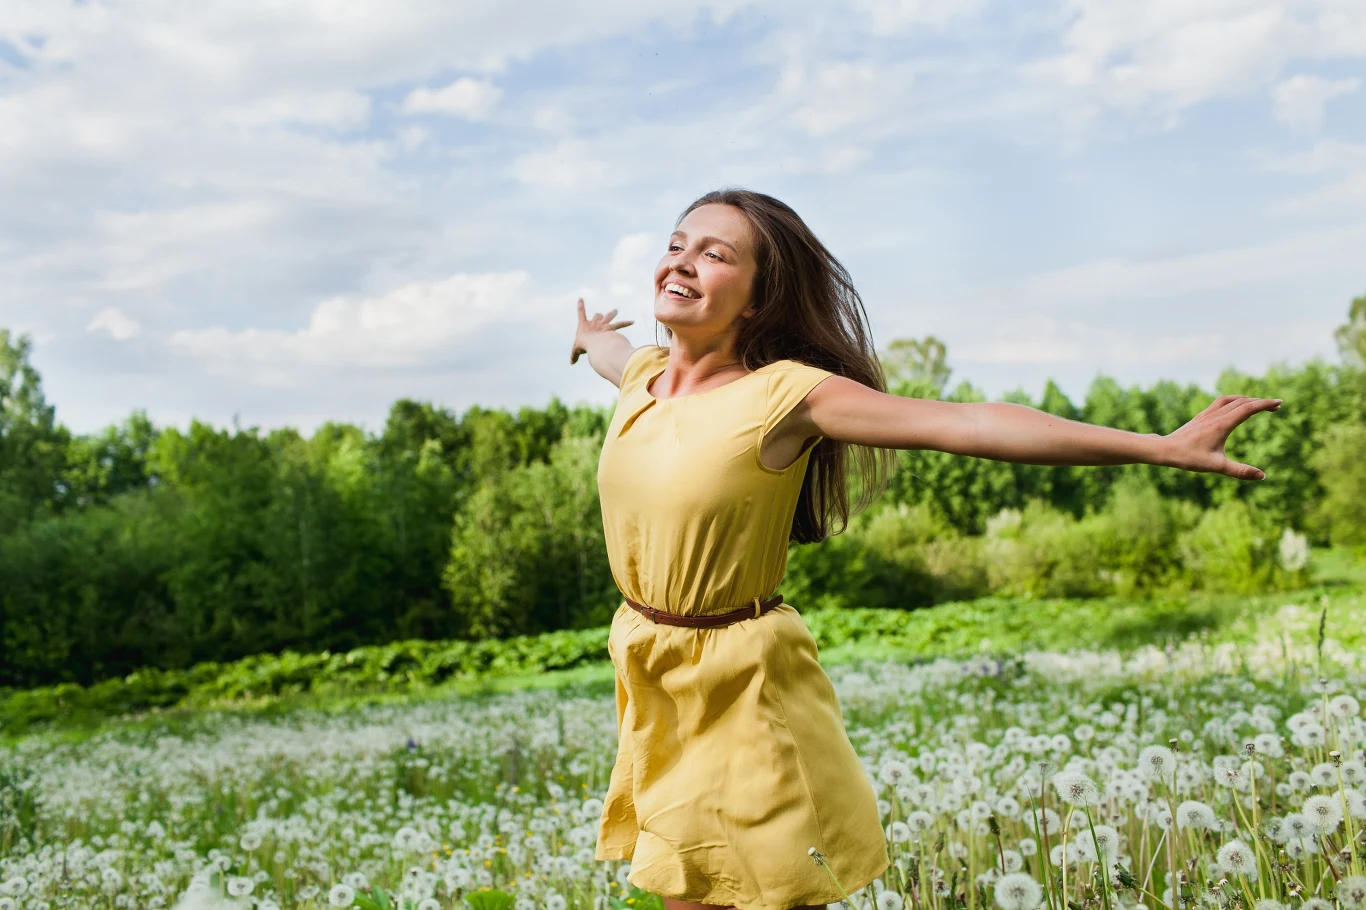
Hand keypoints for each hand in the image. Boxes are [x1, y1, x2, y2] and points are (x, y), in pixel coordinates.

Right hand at [570, 298, 632, 363]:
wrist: (593, 342)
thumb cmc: (584, 344)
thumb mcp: (576, 349)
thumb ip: (574, 355)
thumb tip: (571, 363)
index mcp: (584, 324)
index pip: (581, 312)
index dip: (580, 306)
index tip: (580, 298)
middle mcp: (594, 322)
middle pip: (597, 315)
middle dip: (598, 316)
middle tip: (600, 316)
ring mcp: (603, 324)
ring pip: (608, 316)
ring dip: (612, 313)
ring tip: (615, 311)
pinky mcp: (610, 328)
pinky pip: (620, 324)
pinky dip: (626, 323)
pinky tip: (632, 321)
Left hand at [1162, 395, 1281, 479]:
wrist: (1164, 449)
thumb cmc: (1189, 458)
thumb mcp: (1217, 466)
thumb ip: (1240, 471)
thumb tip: (1262, 476)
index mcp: (1222, 425)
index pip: (1248, 408)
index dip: (1265, 404)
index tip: (1279, 403)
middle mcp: (1215, 416)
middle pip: (1242, 402)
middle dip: (1260, 402)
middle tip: (1276, 406)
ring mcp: (1206, 415)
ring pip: (1230, 400)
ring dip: (1246, 399)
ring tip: (1258, 404)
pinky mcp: (1200, 417)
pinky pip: (1220, 403)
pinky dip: (1233, 401)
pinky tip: (1234, 407)